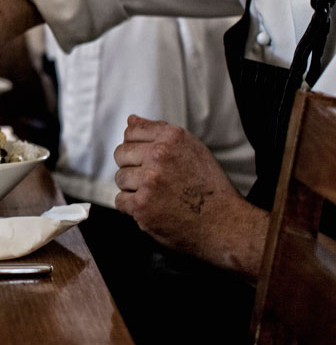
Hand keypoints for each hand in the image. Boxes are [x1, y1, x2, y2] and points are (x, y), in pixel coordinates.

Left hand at [113, 115, 267, 275]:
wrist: (225, 224)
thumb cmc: (209, 187)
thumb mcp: (193, 149)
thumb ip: (158, 132)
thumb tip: (131, 120)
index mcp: (172, 137)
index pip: (131, 131)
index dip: (136, 146)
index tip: (147, 159)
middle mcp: (159, 155)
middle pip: (121, 153)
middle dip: (132, 167)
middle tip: (153, 180)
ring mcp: (149, 181)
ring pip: (120, 177)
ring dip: (133, 188)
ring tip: (156, 195)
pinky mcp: (142, 205)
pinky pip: (120, 201)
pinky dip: (132, 207)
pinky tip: (152, 208)